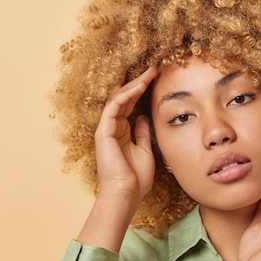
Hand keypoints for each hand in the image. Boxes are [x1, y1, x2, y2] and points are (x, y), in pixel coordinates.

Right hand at [95, 66, 157, 200]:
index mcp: (122, 131)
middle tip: (154, 67)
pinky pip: (114, 106)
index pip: (130, 104)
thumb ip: (143, 133)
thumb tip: (144, 117)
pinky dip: (127, 95)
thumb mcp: (145, 150)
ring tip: (150, 72)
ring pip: (118, 98)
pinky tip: (140, 85)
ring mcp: (107, 128)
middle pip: (124, 97)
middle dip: (139, 81)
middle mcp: (112, 127)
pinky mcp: (104, 131)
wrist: (126, 193)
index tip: (157, 78)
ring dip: (135, 83)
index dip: (142, 90)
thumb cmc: (136, 177)